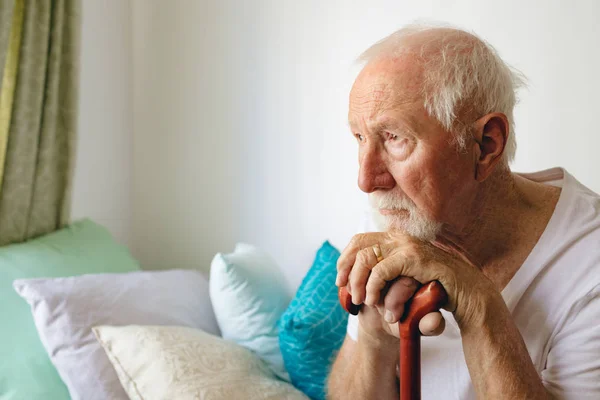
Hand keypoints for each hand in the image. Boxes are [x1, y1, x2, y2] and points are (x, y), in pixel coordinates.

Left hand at [336, 231, 497, 333]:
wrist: (466, 295)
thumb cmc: (431, 290)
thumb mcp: (401, 280)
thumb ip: (382, 275)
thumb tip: (350, 276)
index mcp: (395, 239)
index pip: (359, 240)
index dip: (344, 258)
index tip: (339, 280)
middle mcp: (399, 237)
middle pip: (358, 244)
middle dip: (346, 269)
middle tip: (346, 291)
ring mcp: (407, 245)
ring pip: (367, 257)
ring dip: (359, 281)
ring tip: (361, 301)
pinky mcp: (414, 257)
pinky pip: (382, 270)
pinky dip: (373, 287)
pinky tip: (374, 300)